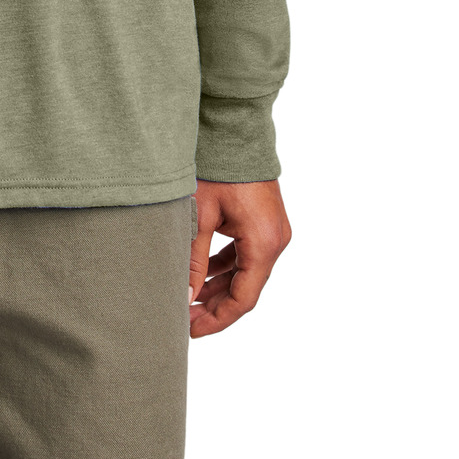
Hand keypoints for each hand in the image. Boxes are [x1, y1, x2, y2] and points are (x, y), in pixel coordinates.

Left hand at [189, 179, 290, 337]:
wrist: (237, 129)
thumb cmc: (219, 168)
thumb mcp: (200, 215)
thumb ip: (193, 259)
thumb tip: (185, 297)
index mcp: (263, 243)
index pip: (243, 299)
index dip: (218, 319)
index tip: (191, 330)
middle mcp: (275, 241)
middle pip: (246, 288)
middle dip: (215, 306)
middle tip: (184, 319)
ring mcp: (272, 232)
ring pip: (245, 273)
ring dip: (219, 287)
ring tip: (188, 299)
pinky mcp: (264, 222)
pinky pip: (246, 255)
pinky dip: (226, 267)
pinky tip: (202, 276)